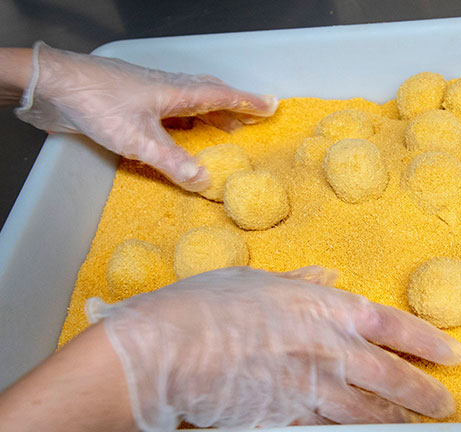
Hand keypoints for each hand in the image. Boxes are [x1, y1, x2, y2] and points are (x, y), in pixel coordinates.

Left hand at [14, 41, 277, 191]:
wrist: (53, 84)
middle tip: (253, 119)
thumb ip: (172, 161)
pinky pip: (172, 106)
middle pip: (209, 94)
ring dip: (211, 111)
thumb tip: (206, 182)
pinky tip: (180, 128)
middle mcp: (166, 89)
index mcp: (176, 93)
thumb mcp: (137, 139)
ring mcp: (148, 92)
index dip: (247, 102)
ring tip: (225, 126)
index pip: (221, 95)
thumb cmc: (97, 103)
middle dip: (234, 106)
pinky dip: (187, 116)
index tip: (271, 105)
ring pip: (190, 99)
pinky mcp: (132, 100)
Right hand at [85, 266, 460, 431]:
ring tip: (411, 428)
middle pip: (390, 376)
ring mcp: (309, 387)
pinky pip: (326, 430)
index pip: (393, 325)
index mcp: (325, 308)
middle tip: (444, 404)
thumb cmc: (205, 307)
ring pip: (366, 410)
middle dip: (423, 392)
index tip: (452, 353)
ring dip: (394, 421)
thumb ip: (300, 281)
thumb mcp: (258, 280)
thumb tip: (325, 276)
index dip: (429, 342)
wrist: (167, 349)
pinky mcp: (287, 417)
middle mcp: (327, 349)